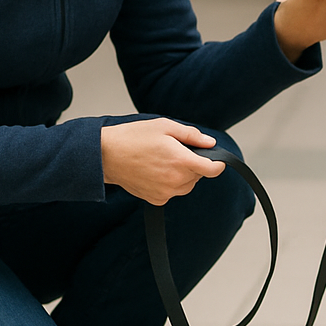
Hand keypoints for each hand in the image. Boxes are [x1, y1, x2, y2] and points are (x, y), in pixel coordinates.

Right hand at [100, 118, 225, 205]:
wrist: (106, 156)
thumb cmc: (133, 138)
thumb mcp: (165, 126)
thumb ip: (191, 135)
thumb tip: (210, 143)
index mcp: (181, 161)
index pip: (212, 169)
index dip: (218, 163)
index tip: (218, 159)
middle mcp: (175, 180)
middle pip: (199, 176)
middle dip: (195, 164)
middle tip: (177, 151)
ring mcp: (166, 192)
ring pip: (187, 185)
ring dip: (184, 174)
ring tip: (165, 160)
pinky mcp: (156, 199)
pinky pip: (173, 192)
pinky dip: (171, 183)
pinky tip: (157, 171)